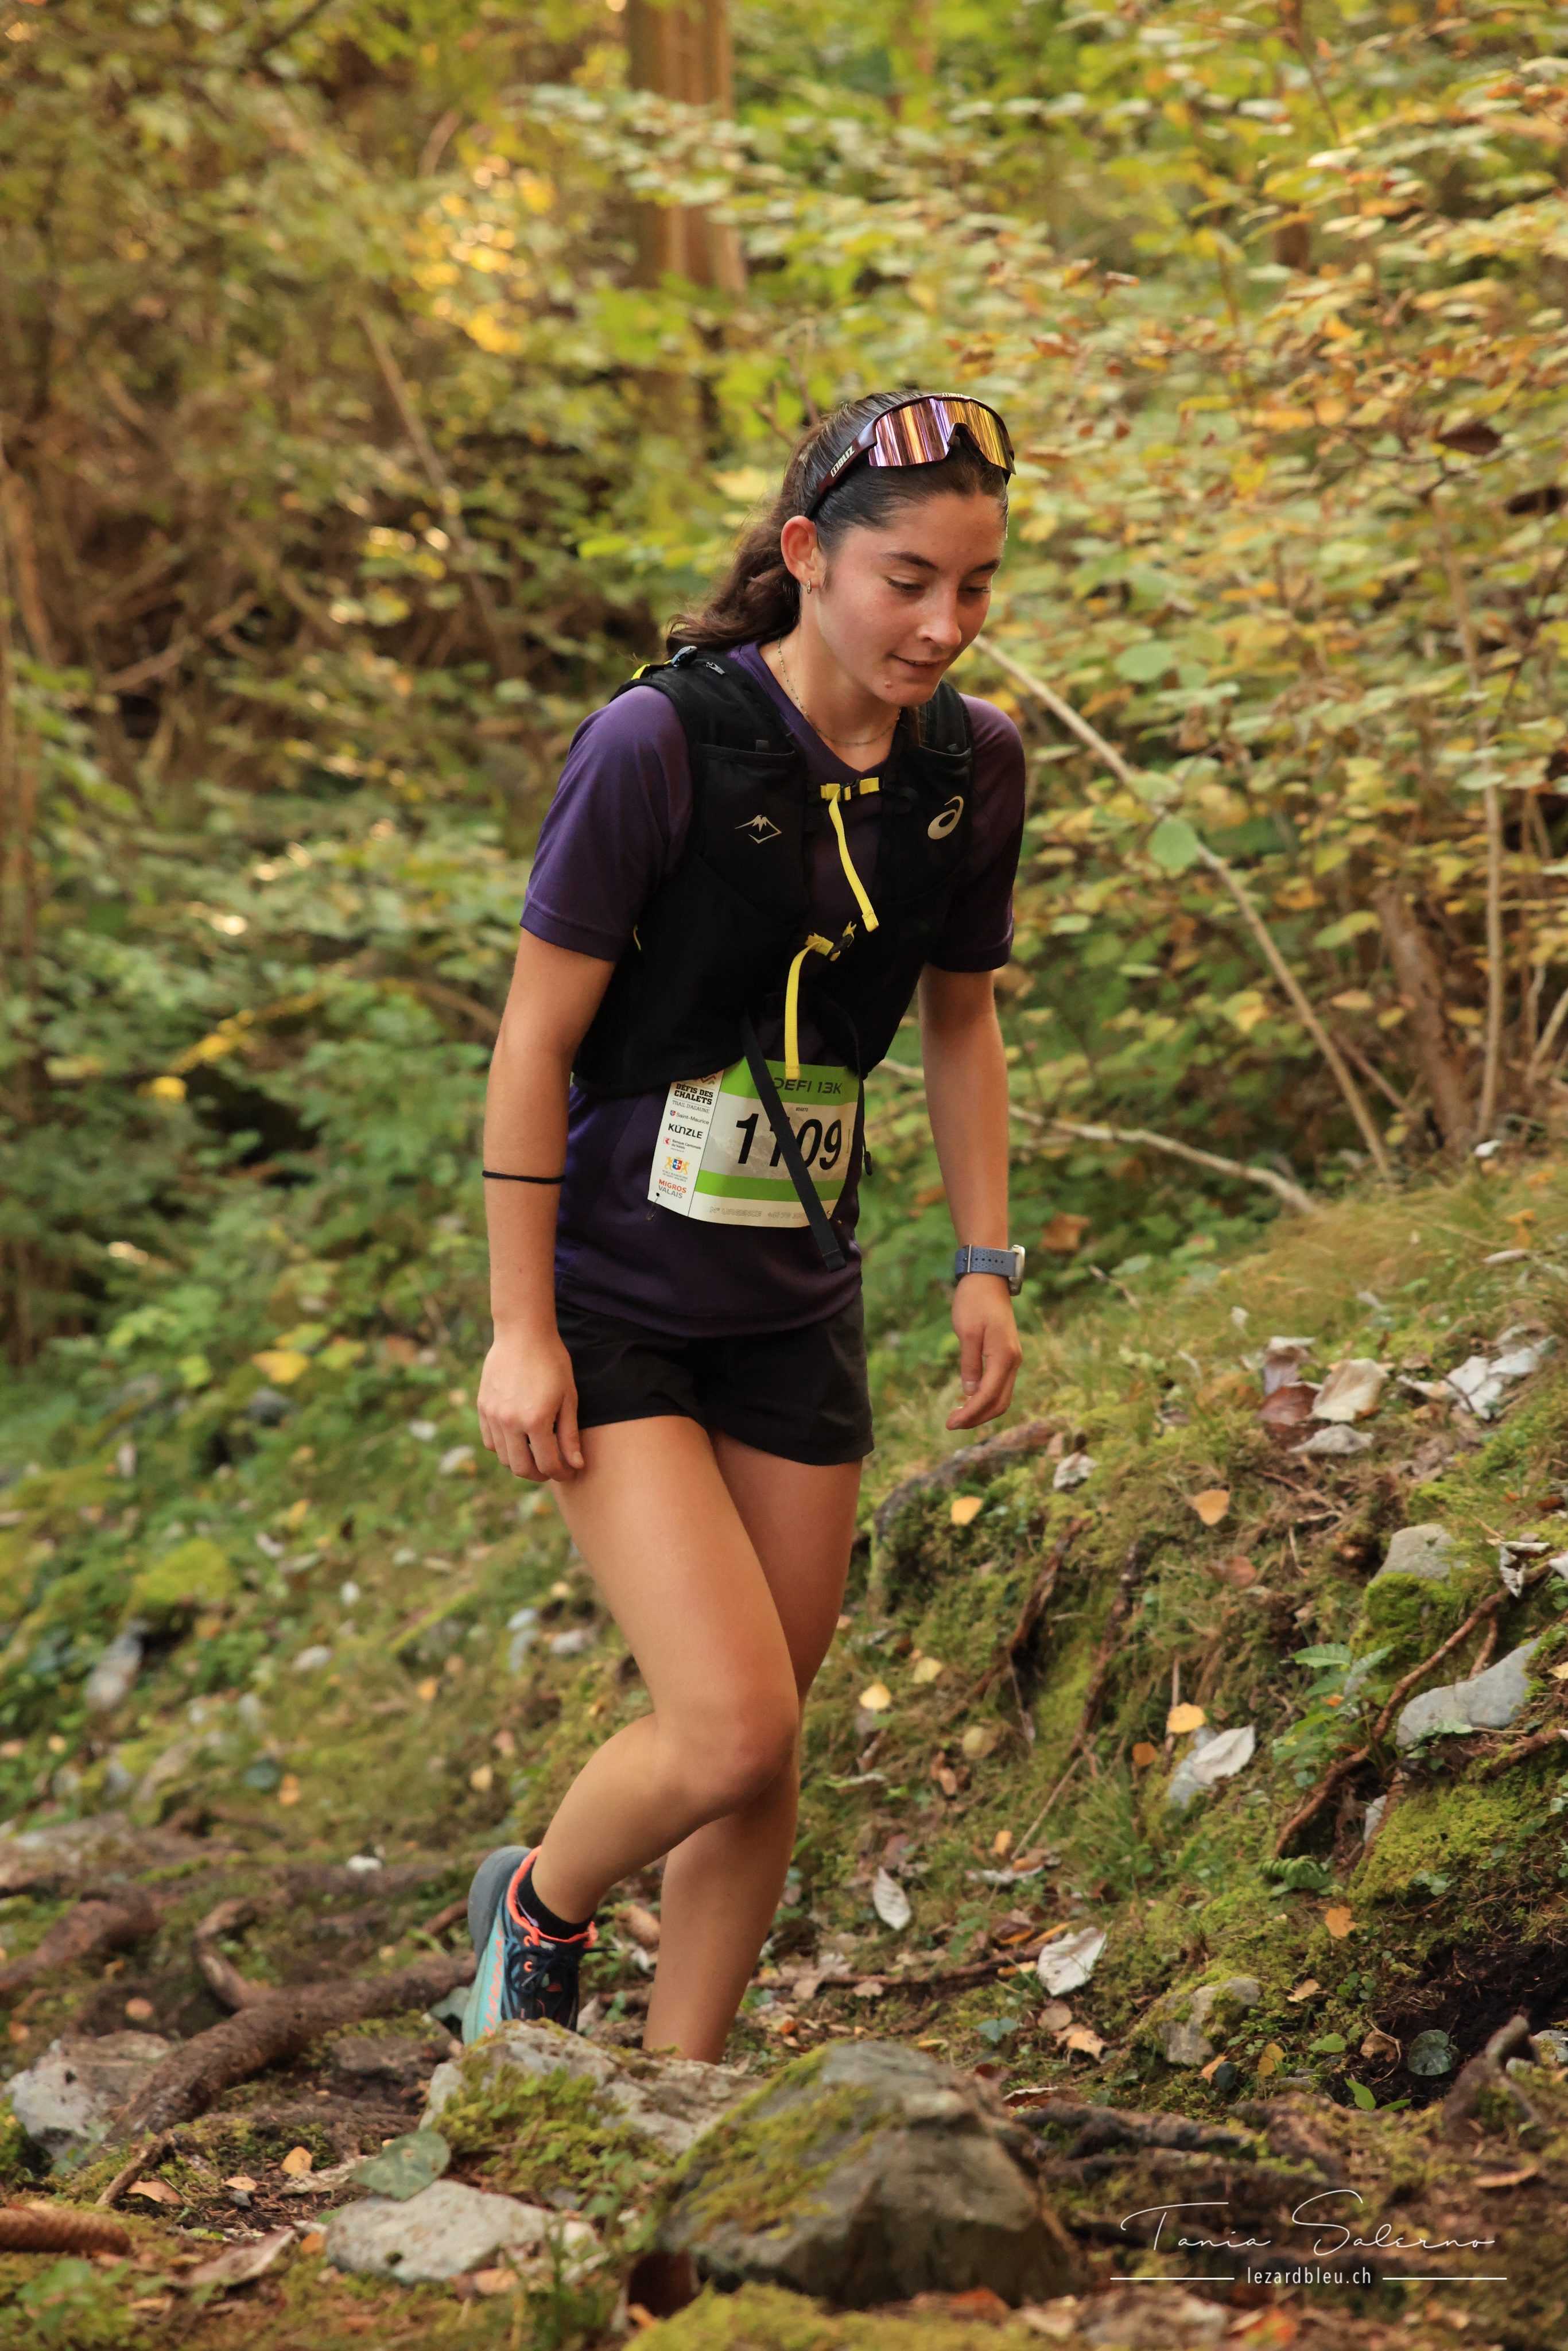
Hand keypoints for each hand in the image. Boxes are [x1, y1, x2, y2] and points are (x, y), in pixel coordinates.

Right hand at [477, 1326, 583, 1481]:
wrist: (523, 1334)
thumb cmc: (552, 1362)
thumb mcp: (568, 1398)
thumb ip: (570, 1435)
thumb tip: (576, 1465)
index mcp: (536, 1421)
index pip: (548, 1464)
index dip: (562, 1473)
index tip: (570, 1471)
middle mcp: (510, 1422)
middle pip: (522, 1468)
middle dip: (540, 1475)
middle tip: (553, 1468)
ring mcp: (493, 1416)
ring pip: (504, 1458)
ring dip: (522, 1462)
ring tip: (537, 1454)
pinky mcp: (483, 1408)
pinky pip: (490, 1441)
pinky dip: (504, 1448)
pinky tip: (519, 1440)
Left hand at [946, 1275, 1021, 1430]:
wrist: (988, 1278)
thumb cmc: (974, 1301)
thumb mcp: (967, 1333)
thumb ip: (970, 1365)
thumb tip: (970, 1393)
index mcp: (1004, 1356)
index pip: (988, 1396)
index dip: (970, 1414)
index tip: (950, 1424)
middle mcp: (1013, 1361)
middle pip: (1000, 1403)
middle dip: (977, 1418)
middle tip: (952, 1424)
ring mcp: (1012, 1358)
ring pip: (1002, 1396)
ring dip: (982, 1410)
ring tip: (959, 1416)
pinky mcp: (1007, 1355)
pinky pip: (1000, 1385)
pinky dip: (986, 1398)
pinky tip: (968, 1399)